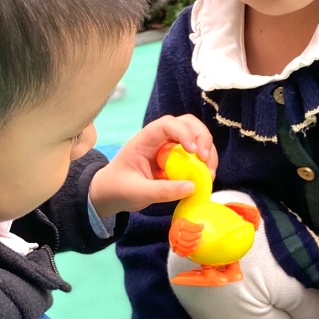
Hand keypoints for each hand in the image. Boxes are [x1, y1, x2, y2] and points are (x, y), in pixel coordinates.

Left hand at [88, 115, 216, 220]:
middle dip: (202, 137)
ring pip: (195, 137)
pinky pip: (194, 155)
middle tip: (206, 159)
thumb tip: (192, 187)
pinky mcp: (175, 159)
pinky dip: (204, 162)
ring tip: (209, 173)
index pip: (167, 124)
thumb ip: (162, 191)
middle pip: (187, 124)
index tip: (194, 151)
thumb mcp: (137, 193)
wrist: (109, 194)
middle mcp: (158, 139)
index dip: (184, 133)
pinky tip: (205, 177)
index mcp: (144, 140)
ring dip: (207, 151)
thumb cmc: (117, 189)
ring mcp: (168, 147)